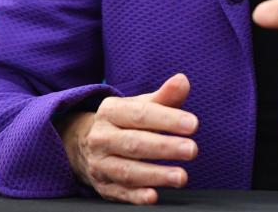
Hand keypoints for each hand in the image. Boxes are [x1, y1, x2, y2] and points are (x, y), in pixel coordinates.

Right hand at [55, 73, 198, 204]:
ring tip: (181, 177)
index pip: (141, 114)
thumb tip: (182, 81)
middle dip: (165, 147)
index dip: (168, 119)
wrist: (84, 144)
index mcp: (111, 111)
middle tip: (192, 150)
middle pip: (135, 143)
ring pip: (127, 171)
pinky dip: (136, 196)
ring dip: (156, 175)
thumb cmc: (125, 122)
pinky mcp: (103, 187)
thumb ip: (165, 96)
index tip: (193, 124)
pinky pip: (120, 192)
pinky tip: (153, 196)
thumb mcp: (140, 105)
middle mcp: (101, 137)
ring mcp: (100, 164)